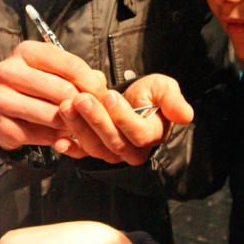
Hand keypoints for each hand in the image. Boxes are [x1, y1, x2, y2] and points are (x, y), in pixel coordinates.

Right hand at [0, 42, 107, 149]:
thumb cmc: (34, 86)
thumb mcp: (54, 71)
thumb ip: (80, 75)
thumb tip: (101, 87)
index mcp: (26, 51)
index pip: (71, 65)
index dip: (92, 83)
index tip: (104, 97)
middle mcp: (8, 71)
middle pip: (63, 90)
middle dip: (84, 105)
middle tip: (94, 115)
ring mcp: (0, 99)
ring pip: (53, 115)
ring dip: (71, 124)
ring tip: (76, 124)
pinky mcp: (0, 126)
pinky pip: (42, 136)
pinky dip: (57, 138)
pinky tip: (59, 134)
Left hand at [53, 73, 193, 164]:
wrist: (133, 101)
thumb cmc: (149, 96)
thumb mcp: (164, 89)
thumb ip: (172, 100)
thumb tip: (185, 115)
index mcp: (151, 136)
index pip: (138, 133)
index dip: (124, 117)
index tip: (111, 96)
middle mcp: (132, 150)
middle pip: (114, 142)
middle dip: (96, 119)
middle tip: (80, 99)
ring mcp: (111, 153)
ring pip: (96, 147)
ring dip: (79, 128)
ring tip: (67, 106)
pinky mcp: (93, 151)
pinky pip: (81, 154)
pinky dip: (69, 148)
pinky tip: (59, 141)